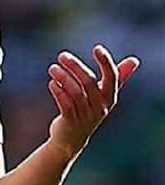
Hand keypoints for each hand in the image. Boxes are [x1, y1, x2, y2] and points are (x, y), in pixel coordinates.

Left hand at [47, 45, 139, 159]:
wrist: (72, 138)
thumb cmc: (88, 110)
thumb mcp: (103, 96)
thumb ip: (117, 77)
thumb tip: (134, 61)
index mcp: (109, 98)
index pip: (112, 78)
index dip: (106, 62)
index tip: (97, 48)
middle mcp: (100, 107)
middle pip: (89, 82)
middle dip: (75, 66)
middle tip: (62, 56)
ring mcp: (86, 115)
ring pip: (75, 92)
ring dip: (63, 77)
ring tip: (52, 68)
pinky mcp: (71, 122)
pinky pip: (65, 104)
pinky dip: (58, 91)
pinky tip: (52, 83)